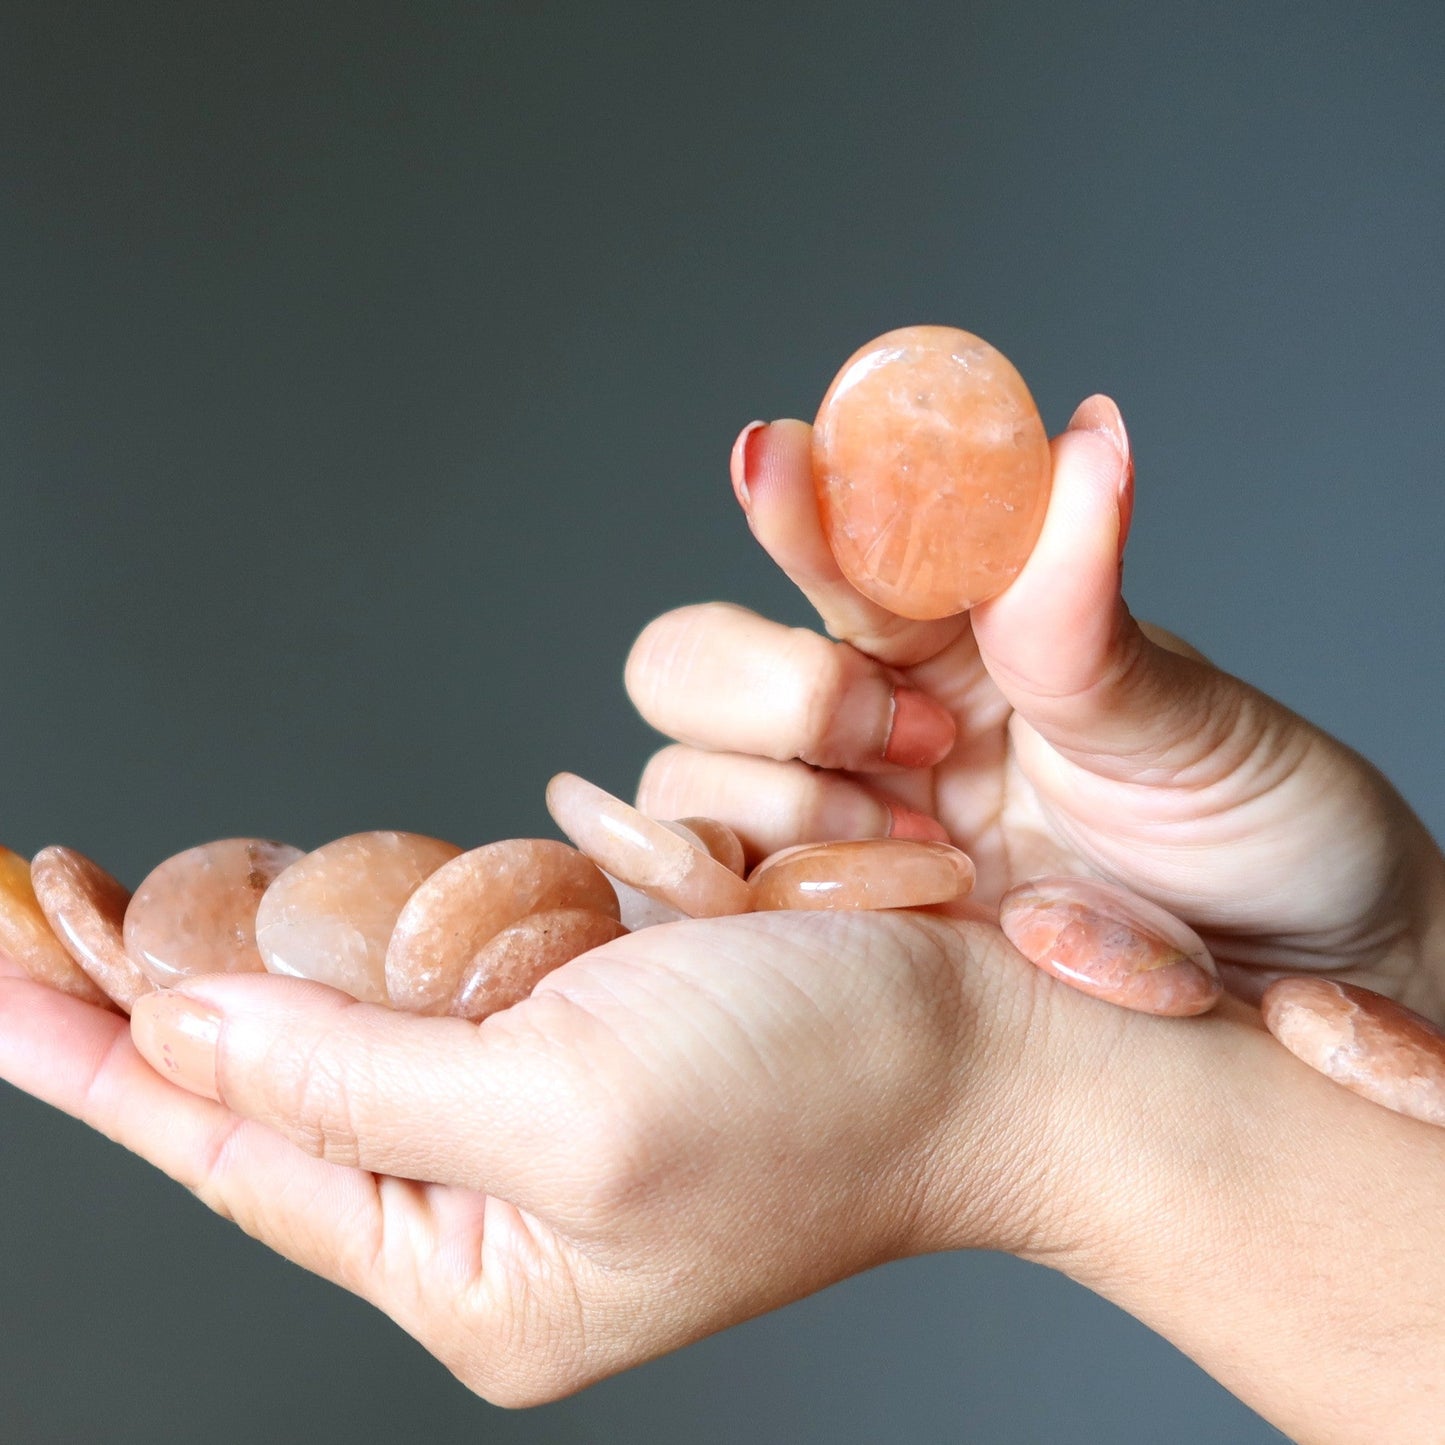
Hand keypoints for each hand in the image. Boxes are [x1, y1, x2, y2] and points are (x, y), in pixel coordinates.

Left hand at [0, 905, 1078, 1403]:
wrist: (999, 1045)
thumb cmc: (826, 1091)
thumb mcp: (565, 1102)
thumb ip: (358, 1075)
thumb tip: (182, 1027)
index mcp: (474, 1269)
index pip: (227, 1152)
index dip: (89, 1054)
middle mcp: (495, 1208)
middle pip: (275, 1091)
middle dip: (148, 1001)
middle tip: (31, 909)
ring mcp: (544, 1119)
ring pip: (354, 1031)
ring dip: (252, 961)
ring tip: (125, 905)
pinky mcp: (594, 1040)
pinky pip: (448, 985)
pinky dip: (371, 933)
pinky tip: (308, 902)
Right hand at [625, 403, 1444, 1017]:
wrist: (1294, 1001)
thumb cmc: (1258, 841)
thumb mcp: (1189, 723)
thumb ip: (1085, 612)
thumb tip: (1085, 441)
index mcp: (948, 639)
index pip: (827, 552)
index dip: (792, 508)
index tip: (774, 458)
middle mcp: (864, 727)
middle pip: (687, 665)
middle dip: (775, 692)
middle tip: (917, 743)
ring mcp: (834, 836)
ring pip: (681, 784)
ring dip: (783, 805)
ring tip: (932, 861)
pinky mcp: (821, 937)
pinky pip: (704, 903)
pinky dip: (739, 895)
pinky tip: (868, 905)